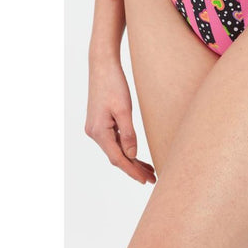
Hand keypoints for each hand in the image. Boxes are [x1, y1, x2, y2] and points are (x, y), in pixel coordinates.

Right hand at [84, 58, 155, 184]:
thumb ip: (128, 134)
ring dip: (131, 160)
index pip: (118, 159)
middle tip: (152, 178)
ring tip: (148, 170)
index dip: (132, 171)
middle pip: (116, 157)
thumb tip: (132, 155)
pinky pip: (114, 141)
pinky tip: (136, 154)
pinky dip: (126, 148)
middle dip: (134, 168)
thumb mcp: (124, 109)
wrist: (102, 66)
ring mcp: (96, 128)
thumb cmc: (113, 84)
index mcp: (99, 132)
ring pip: (116, 150)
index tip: (145, 180)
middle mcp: (95, 133)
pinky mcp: (100, 123)